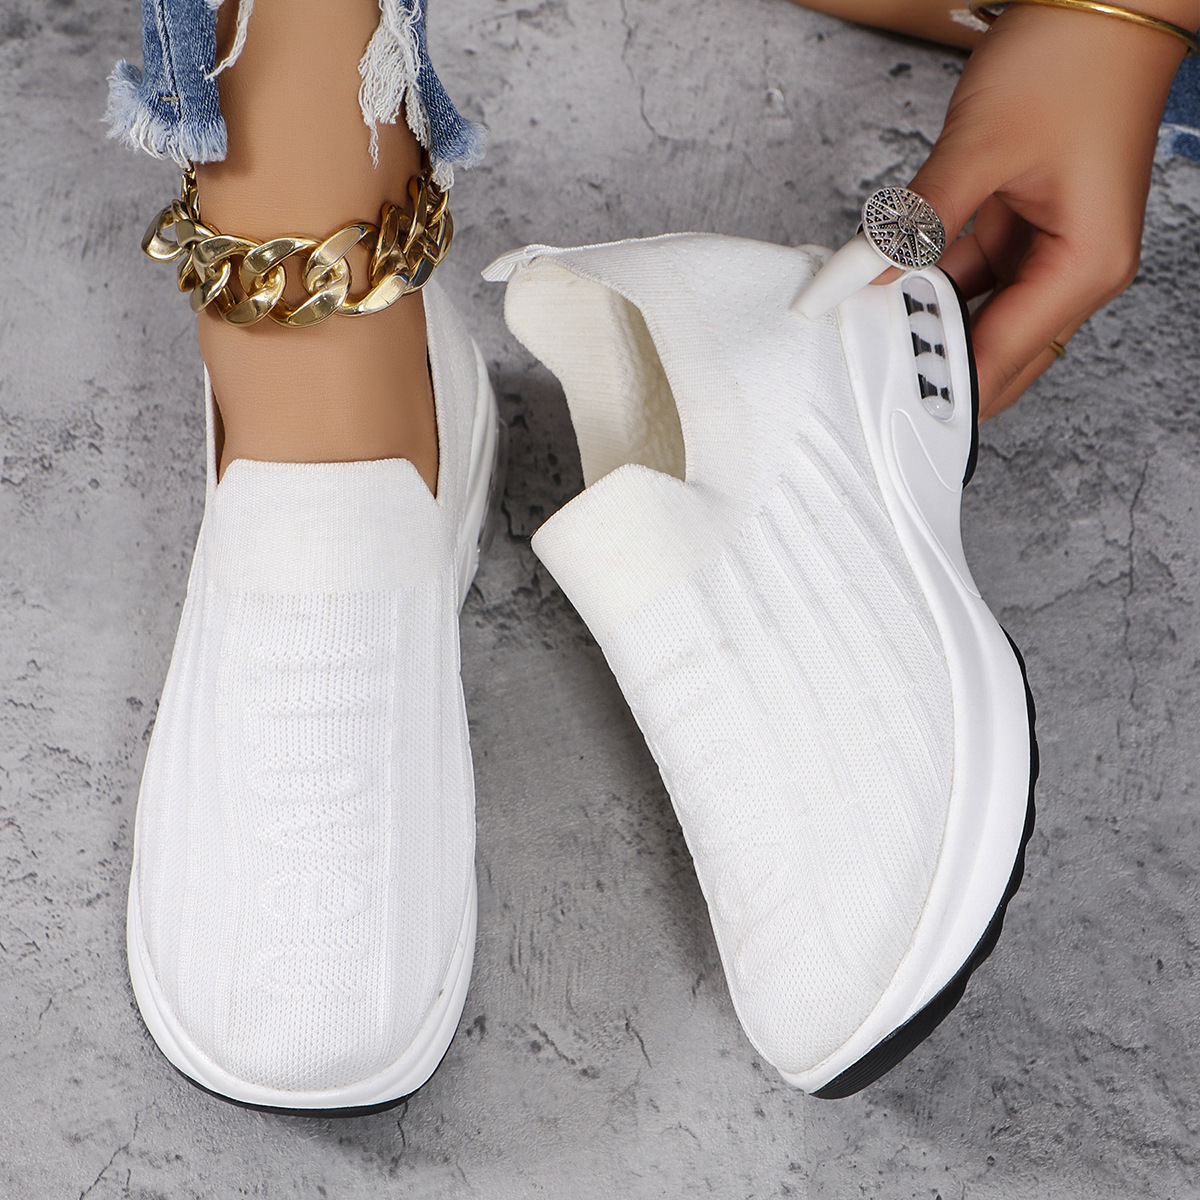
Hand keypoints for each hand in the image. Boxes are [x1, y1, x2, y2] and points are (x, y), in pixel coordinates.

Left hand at [893, 2, 1194, 417]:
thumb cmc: (1075, 57)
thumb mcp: (979, 147)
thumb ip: (913, 223)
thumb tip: (853, 276)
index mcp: (1085, 267)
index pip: (1000, 358)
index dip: (939, 385)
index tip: (883, 402)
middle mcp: (1076, 271)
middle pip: (995, 354)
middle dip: (933, 363)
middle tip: (865, 372)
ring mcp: (1051, 252)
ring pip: (978, 318)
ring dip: (925, 322)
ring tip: (866, 328)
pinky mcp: (1026, 229)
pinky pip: (971, 277)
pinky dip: (929, 283)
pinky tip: (886, 285)